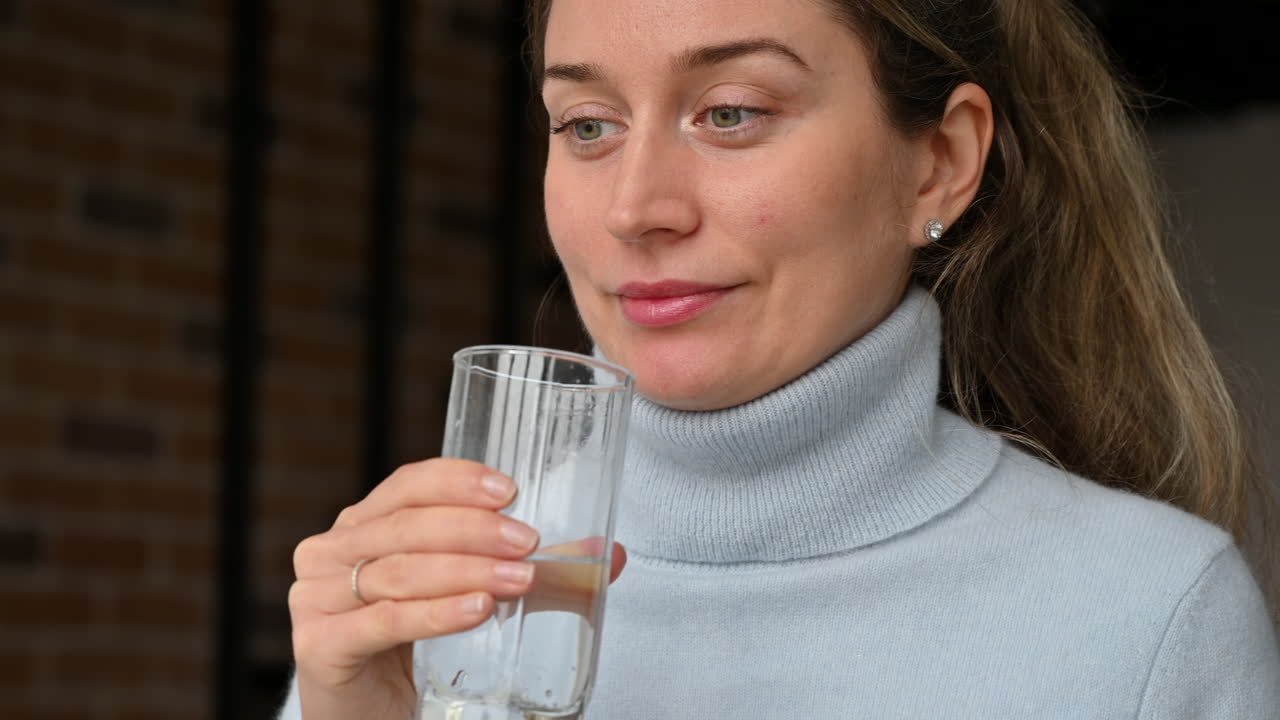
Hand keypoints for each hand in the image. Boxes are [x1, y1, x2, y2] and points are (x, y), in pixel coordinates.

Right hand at [287, 458, 626, 719]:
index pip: (408, 485)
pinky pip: (383, 622)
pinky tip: (476, 609)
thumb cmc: (408, 645)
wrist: (362, 716)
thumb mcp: (462, 595)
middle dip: (474, 530)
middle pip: (407, 526)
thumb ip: (529, 571)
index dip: (457, 480)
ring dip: (465, 570)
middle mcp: (331, 553)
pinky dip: (435, 614)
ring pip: (399, 571)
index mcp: (363, 525)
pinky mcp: (320, 646)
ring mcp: (317, 599)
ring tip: (518, 579)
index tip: (509, 490)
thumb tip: (609, 555)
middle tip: (527, 541)